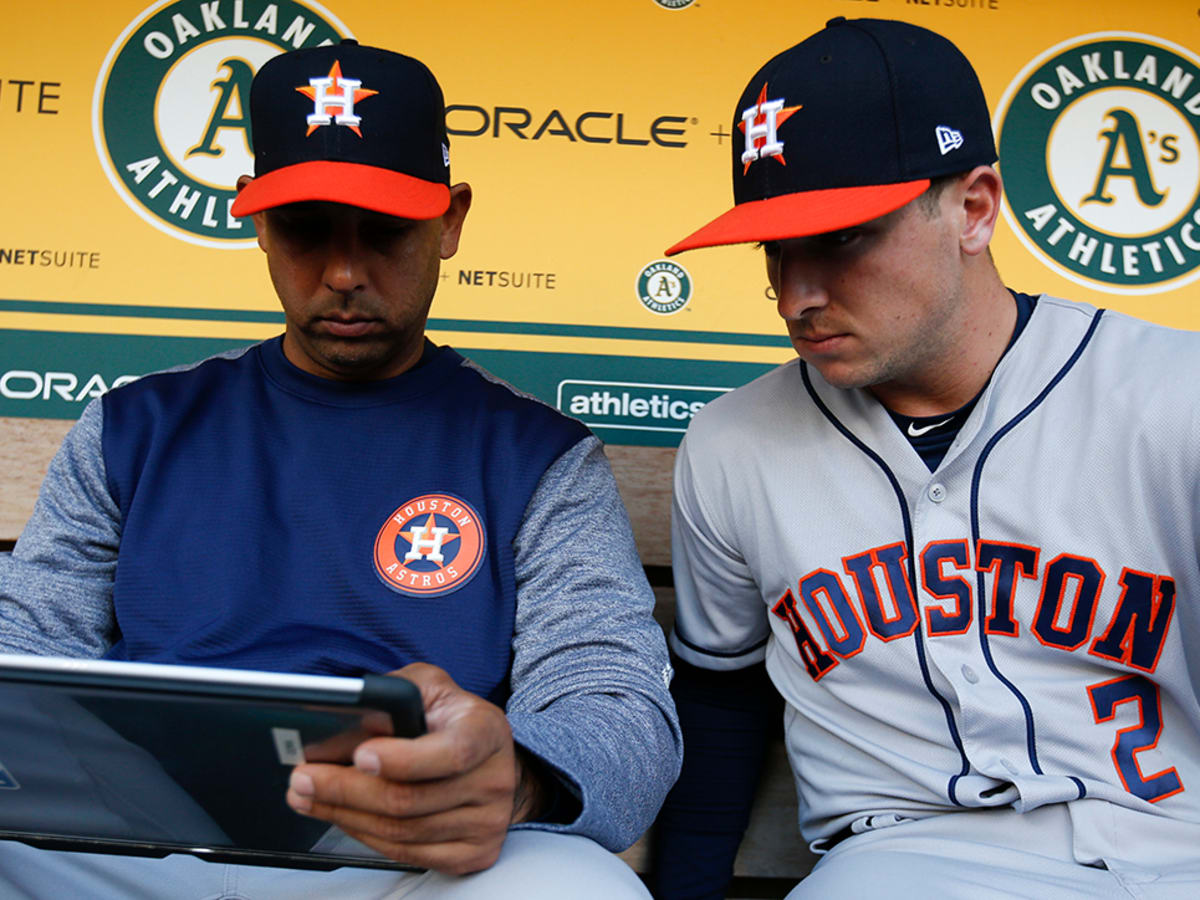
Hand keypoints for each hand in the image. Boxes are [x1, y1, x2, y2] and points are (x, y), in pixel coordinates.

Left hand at [285, 662, 545, 874]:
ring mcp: (486, 823)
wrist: (490, 761)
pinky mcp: (474, 854)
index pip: (450, 753)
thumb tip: (344, 719)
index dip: (404, 759)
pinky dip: (365, 836)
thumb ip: (394, 694)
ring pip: (401, 832)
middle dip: (345, 790)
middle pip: (409, 800)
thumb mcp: (429, 688)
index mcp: (486, 731)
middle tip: (303, 778)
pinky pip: (407, 854)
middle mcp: (494, 780)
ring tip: (307, 796)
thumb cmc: (451, 719)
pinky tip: (342, 815)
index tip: (360, 756)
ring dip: (345, 814)